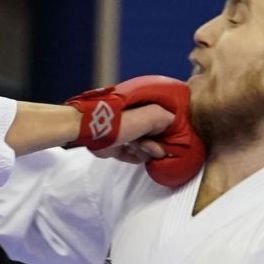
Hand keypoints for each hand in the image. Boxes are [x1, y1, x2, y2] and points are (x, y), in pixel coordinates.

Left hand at [67, 75, 204, 186]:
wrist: (90, 130)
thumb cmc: (121, 120)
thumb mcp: (152, 115)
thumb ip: (166, 118)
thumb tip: (173, 123)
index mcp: (143, 106)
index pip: (163, 119)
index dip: (168, 130)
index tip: (170, 139)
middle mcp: (135, 118)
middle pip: (154, 135)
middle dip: (156, 143)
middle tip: (152, 147)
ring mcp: (125, 132)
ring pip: (144, 146)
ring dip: (145, 150)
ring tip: (138, 147)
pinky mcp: (115, 146)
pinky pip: (132, 155)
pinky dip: (135, 156)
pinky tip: (134, 152)